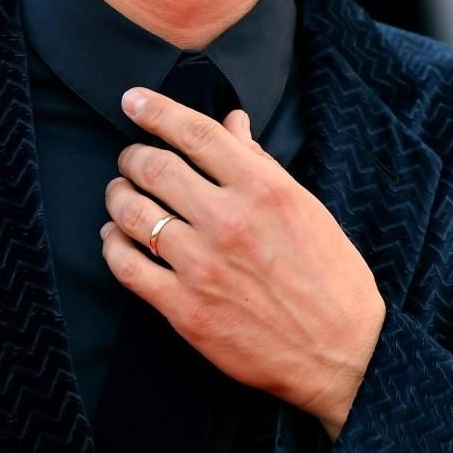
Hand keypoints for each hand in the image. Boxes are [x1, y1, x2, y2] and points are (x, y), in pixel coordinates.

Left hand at [100, 90, 385, 439]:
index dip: (157, 109)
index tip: (133, 99)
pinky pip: (126, 266)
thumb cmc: (331, 277)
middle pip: (155, 167)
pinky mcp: (184, 308)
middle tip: (131, 158)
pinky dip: (111, 245)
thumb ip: (260, 162)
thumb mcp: (305, 207)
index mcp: (263, 188)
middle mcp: (229, 220)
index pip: (196, 133)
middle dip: (132, 156)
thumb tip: (233, 122)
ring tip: (120, 193)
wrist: (341, 353)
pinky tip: (115, 238)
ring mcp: (203, 266)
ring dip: (117, 195)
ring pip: (132, 212)